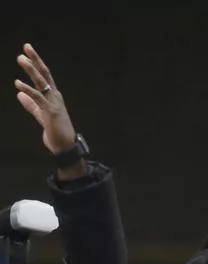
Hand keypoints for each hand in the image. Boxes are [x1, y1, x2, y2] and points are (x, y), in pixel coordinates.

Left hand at [14, 43, 85, 178]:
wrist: (65, 146)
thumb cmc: (56, 132)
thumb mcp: (41, 115)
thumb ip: (30, 104)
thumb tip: (19, 94)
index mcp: (53, 97)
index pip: (44, 76)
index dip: (36, 63)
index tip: (27, 52)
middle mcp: (55, 97)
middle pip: (45, 75)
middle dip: (35, 61)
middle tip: (26, 48)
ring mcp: (54, 103)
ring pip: (42, 83)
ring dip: (31, 70)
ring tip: (21, 59)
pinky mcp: (50, 112)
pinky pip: (38, 98)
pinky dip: (28, 90)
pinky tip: (18, 84)